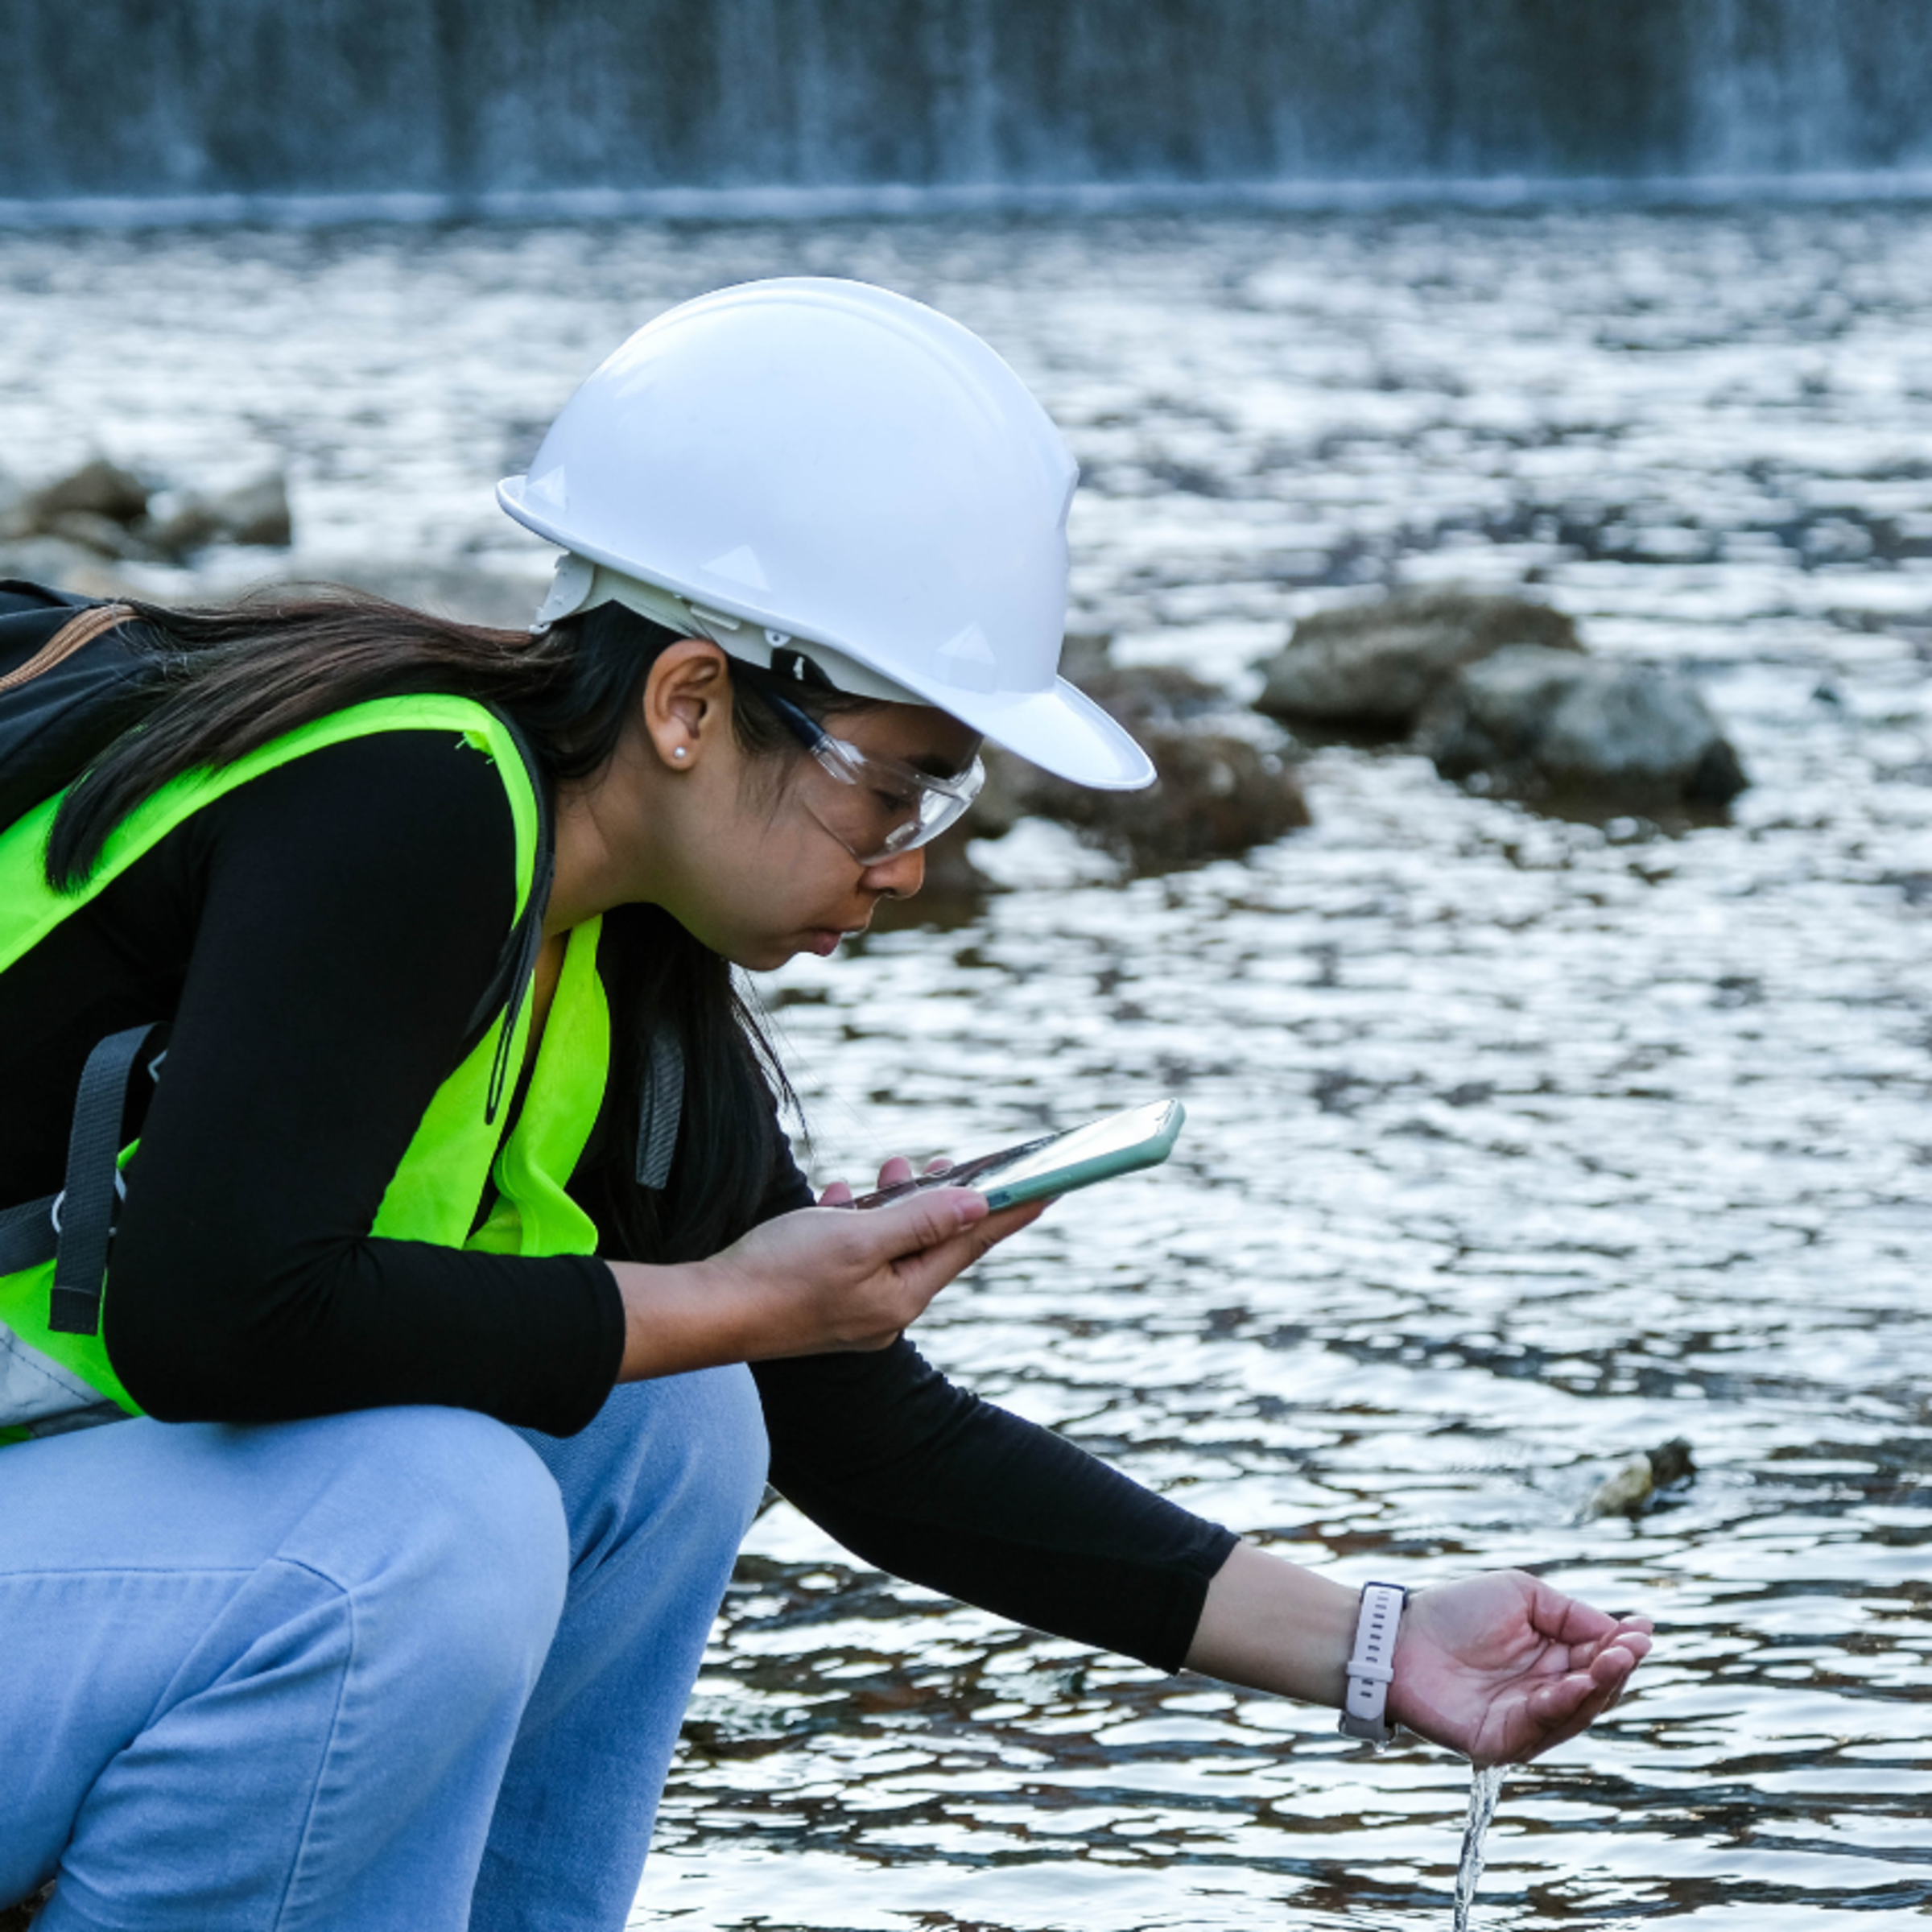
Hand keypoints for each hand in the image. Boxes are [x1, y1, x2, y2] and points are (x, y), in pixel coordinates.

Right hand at [608, 1152, 1043, 1378]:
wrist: (707, 1313)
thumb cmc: (778, 1273)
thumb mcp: (858, 1238)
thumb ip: (922, 1220)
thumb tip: (977, 1203)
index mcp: (904, 1294)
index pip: (973, 1243)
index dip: (1012, 1208)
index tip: (1052, 1184)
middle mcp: (887, 1307)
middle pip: (934, 1242)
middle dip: (944, 1196)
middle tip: (950, 1159)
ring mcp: (854, 1307)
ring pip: (892, 1244)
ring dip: (895, 1203)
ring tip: (894, 1167)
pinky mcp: (824, 1300)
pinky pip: (855, 1253)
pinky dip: (854, 1221)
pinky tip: (839, 1200)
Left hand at [1389, 1571, 1652, 1765]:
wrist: (1398, 1637)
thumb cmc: (1454, 1612)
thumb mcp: (1522, 1595)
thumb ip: (1572, 1614)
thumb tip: (1626, 1630)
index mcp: (1552, 1660)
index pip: (1599, 1660)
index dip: (1623, 1648)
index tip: (1643, 1632)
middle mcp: (1544, 1694)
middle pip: (1597, 1690)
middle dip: (1616, 1669)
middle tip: (1630, 1648)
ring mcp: (1525, 1721)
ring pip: (1576, 1712)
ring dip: (1597, 1687)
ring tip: (1611, 1660)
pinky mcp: (1502, 1742)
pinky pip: (1540, 1726)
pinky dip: (1561, 1705)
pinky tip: (1574, 1682)